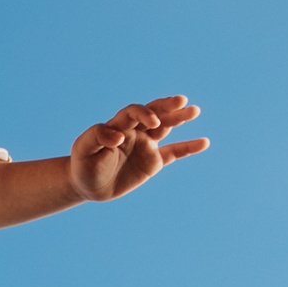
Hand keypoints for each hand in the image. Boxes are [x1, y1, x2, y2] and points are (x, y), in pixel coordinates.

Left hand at [69, 96, 206, 202]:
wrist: (87, 185)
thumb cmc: (83, 164)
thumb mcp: (83, 149)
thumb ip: (97, 136)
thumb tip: (119, 136)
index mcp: (118, 125)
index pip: (133, 112)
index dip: (143, 114)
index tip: (152, 124)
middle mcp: (135, 132)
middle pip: (154, 113)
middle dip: (167, 106)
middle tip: (182, 101)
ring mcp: (146, 145)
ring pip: (166, 127)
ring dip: (179, 118)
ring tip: (194, 110)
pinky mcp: (153, 162)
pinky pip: (174, 152)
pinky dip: (188, 148)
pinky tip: (204, 142)